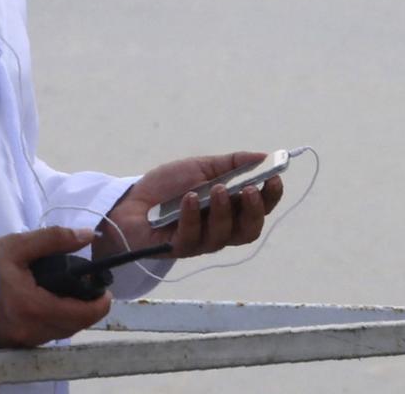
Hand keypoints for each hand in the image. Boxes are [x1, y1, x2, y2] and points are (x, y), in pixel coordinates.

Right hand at [0, 225, 111, 347]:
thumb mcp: (19, 246)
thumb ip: (55, 239)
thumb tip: (86, 235)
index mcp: (36, 308)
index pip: (83, 314)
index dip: (101, 303)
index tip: (105, 290)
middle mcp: (30, 331)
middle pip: (73, 326)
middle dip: (86, 310)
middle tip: (88, 289)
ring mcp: (19, 341)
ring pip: (57, 333)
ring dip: (69, 317)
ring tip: (68, 294)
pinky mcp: (8, 343)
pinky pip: (40, 337)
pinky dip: (50, 323)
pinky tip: (46, 305)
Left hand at [96, 151, 283, 261]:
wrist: (130, 201)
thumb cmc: (168, 186)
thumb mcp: (202, 167)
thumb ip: (232, 164)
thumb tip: (265, 156)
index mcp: (231, 209)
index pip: (261, 208)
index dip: (271, 196)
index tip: (273, 177)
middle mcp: (221, 229)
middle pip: (250, 230)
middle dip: (254, 210)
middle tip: (249, 190)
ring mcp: (201, 241)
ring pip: (224, 235)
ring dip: (223, 210)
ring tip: (215, 190)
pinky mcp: (179, 248)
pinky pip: (192, 237)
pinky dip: (192, 216)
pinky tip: (188, 199)